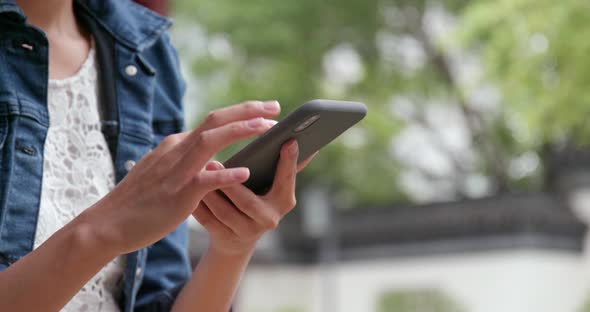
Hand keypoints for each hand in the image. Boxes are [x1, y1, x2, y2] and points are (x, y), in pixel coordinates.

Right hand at [81, 101, 281, 253]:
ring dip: (242, 130)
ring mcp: (177, 170)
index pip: (213, 121)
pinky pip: (206, 180)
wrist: (109, 223)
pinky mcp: (178, 193)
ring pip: (212, 140)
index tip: (263, 110)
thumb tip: (211, 159)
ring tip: (267, 127)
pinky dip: (226, 174)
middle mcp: (177, 150)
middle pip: (216, 120)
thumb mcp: (163, 172)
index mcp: (176, 145)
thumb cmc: (139, 201)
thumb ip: (185, 162)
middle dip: (248, 110)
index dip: (240, 113)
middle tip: (275, 107)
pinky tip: (246, 172)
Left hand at [192, 140, 316, 255]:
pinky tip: (187, 190)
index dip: (287, 162)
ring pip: (223, 212)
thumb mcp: (273, 186)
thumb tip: (305, 141)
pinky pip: (207, 221)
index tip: (286, 141)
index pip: (286, 179)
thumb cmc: (257, 198)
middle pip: (248, 201)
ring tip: (196, 173)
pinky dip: (198, 205)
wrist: (237, 237)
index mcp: (284, 201)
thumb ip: (284, 167)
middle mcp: (268, 219)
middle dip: (230, 183)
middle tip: (213, 163)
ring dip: (209, 193)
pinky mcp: (224, 239)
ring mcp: (246, 232)